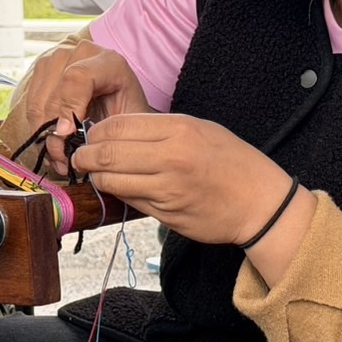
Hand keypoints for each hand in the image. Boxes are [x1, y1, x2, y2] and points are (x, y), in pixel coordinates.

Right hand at [0, 36, 150, 177]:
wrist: (119, 97)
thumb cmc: (126, 111)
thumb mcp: (127, 121)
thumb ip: (104, 130)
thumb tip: (68, 145)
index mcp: (108, 61)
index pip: (77, 78)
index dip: (69, 109)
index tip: (67, 135)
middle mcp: (80, 53)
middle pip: (54, 94)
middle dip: (55, 133)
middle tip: (62, 159)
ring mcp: (57, 57)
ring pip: (38, 102)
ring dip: (44, 134)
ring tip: (59, 156)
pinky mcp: (42, 69)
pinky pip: (31, 105)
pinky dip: (38, 128)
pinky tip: (53, 142)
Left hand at [69, 113, 295, 246]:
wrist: (260, 202)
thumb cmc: (231, 161)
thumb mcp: (200, 129)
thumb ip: (159, 129)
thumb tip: (116, 132)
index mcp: (178, 130)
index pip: (118, 126)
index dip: (96, 132)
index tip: (91, 136)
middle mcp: (170, 159)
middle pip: (108, 154)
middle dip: (86, 156)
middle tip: (80, 157)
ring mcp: (167, 190)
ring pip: (112, 181)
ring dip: (97, 178)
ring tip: (96, 173)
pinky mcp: (166, 215)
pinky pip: (130, 201)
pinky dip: (119, 194)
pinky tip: (120, 187)